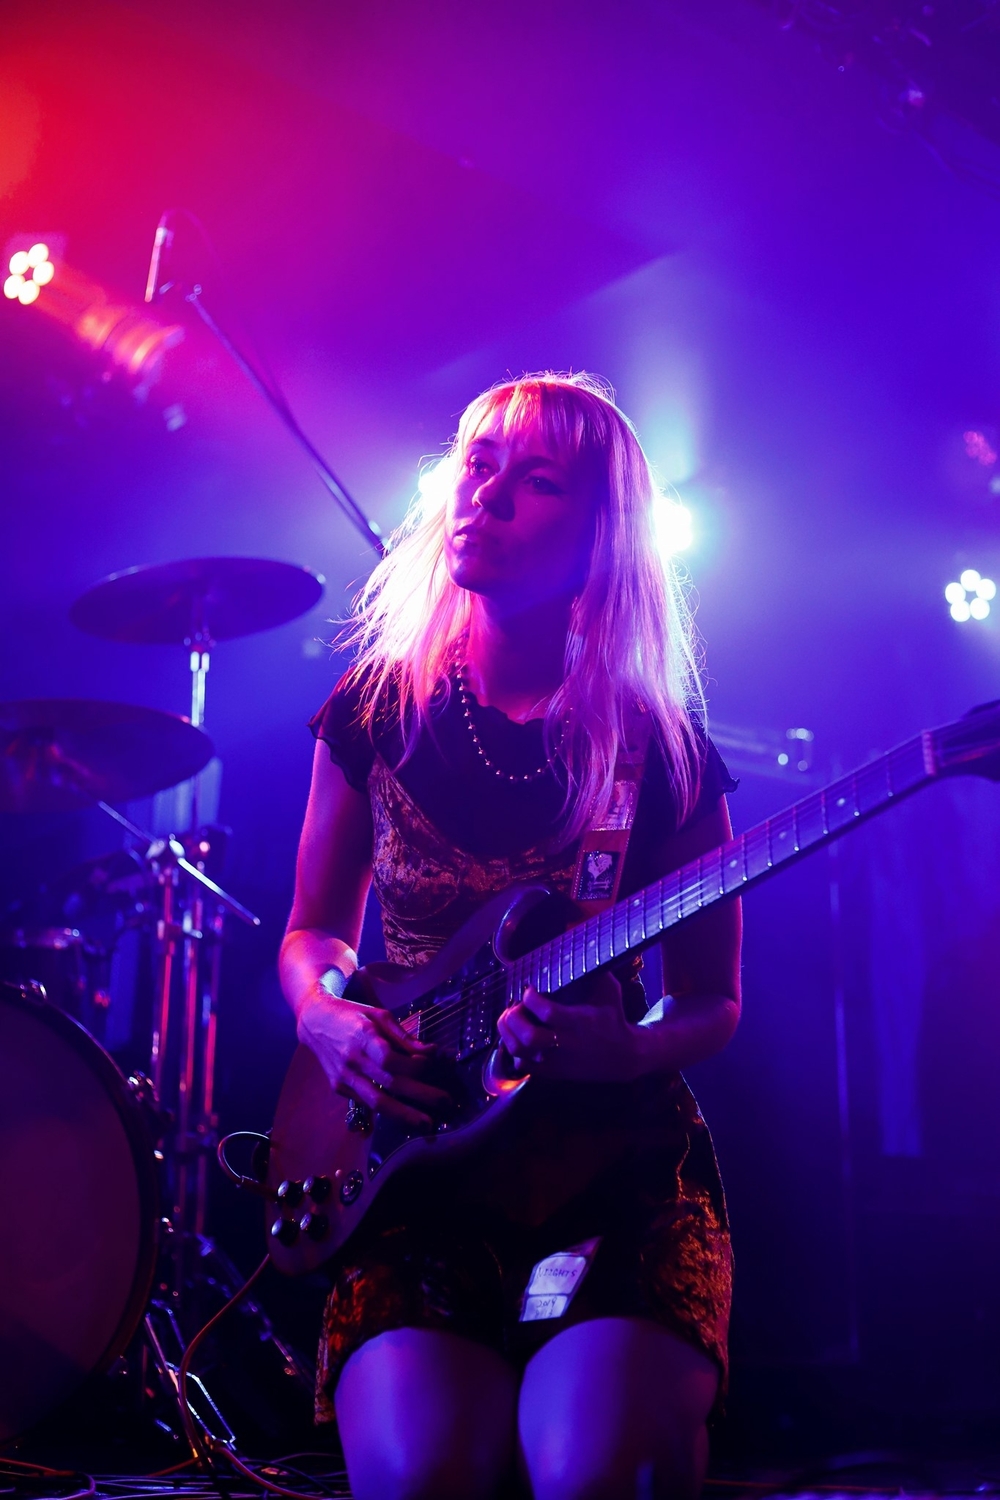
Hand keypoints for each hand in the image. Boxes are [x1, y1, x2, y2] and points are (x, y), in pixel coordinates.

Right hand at [297, 989, 447, 1128]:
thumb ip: (404, 1037)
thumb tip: (430, 1053)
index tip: (431, 1066)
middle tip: (445, 1103)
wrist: (315, 1021)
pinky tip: (404, 1114)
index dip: (414, 1066)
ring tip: (426, 1122)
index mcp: (362, 1037)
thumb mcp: (379, 1015)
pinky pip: (366, 1102)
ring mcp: (343, 1077)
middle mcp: (351, 1060)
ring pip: (376, 1102)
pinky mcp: (338, 1088)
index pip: (391, 1060)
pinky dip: (386, 1109)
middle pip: (389, 1084)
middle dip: (420, 1096)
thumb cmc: (352, 1015)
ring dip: (404, 1114)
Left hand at [496, 971, 642, 1082]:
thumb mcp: (609, 990)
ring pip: (521, 1052)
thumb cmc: (612, 1016)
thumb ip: (595, 968)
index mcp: (581, 1022)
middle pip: (530, 1036)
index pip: (547, 1013)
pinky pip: (523, 1065)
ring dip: (507, 1033)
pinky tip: (515, 1036)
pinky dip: (513, 1050)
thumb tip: (582, 939)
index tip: (528, 989)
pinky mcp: (553, 1072)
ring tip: (508, 1019)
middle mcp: (567, 1043)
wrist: (623, 1057)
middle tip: (514, 1007)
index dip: (531, 999)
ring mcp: (558, 1061)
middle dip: (514, 1018)